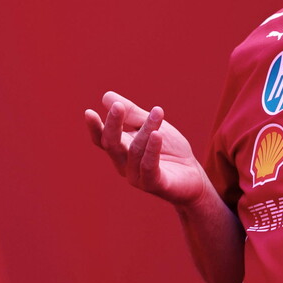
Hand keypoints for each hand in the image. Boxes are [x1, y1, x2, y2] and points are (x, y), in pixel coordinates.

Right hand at [85, 91, 209, 206]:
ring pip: (135, 151)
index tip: (88, 112)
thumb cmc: (169, 150)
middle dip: (113, 125)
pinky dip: (152, 150)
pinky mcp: (154, 184)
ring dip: (146, 129)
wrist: (193, 175)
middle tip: (118, 106)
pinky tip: (157, 134)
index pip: (102, 139)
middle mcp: (124, 165)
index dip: (94, 128)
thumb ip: (131, 114)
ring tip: (158, 112)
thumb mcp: (150, 126)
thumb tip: (106, 97)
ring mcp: (137, 177)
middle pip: (112, 145)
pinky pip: (149, 167)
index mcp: (120, 150)